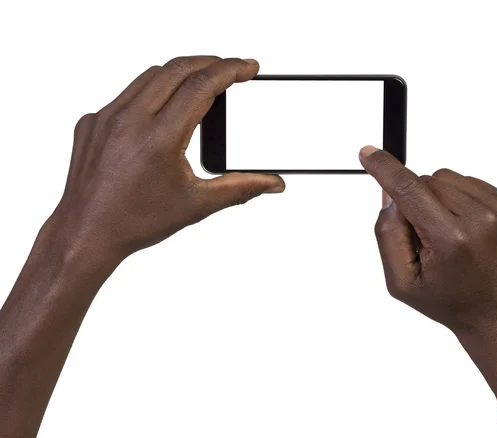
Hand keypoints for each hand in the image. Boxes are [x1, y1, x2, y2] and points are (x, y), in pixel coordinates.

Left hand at [49, 56, 283, 261]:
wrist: (87, 233)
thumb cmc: (135, 222)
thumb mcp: (197, 205)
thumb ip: (241, 188)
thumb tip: (272, 183)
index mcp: (159, 139)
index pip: (201, 85)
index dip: (230, 70)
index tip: (247, 67)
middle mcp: (130, 121)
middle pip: (178, 68)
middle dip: (210, 62)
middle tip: (231, 70)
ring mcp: (106, 118)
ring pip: (151, 76)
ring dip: (181, 73)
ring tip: (202, 84)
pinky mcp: (92, 122)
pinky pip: (127, 93)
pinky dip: (152, 92)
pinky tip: (163, 110)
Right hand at [359, 146, 496, 335]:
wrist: (496, 314)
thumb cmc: (448, 300)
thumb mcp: (400, 281)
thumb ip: (387, 234)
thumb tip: (389, 193)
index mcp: (451, 240)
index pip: (409, 190)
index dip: (385, 169)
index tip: (368, 154)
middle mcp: (480, 220)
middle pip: (425, 181)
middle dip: (413, 201)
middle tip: (422, 237)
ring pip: (446, 178)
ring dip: (436, 198)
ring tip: (445, 234)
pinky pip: (468, 183)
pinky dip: (457, 200)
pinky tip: (462, 228)